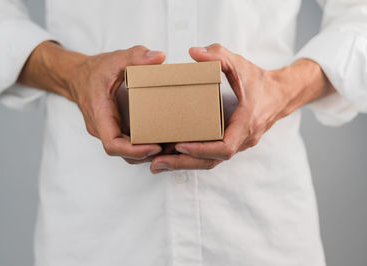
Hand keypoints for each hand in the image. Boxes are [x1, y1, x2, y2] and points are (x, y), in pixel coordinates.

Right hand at [19, 42, 165, 163]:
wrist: (77, 77)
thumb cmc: (94, 70)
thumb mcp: (114, 59)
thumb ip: (136, 56)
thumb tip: (159, 57)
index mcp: (100, 113)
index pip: (112, 144)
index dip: (133, 150)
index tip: (154, 147)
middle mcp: (101, 127)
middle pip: (122, 153)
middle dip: (146, 154)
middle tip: (171, 147)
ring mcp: (107, 131)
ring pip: (125, 152)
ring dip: (146, 154)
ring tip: (170, 146)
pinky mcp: (113, 130)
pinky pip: (126, 145)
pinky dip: (142, 146)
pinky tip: (161, 140)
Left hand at [150, 43, 334, 172]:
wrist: (280, 94)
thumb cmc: (259, 80)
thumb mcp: (240, 64)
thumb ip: (219, 55)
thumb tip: (193, 52)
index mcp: (246, 123)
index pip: (225, 147)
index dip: (201, 149)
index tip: (179, 145)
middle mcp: (243, 139)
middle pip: (212, 161)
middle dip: (183, 163)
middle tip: (157, 164)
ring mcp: (238, 144)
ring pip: (210, 161)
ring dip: (184, 164)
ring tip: (158, 164)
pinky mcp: (231, 143)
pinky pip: (211, 156)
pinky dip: (192, 158)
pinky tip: (172, 156)